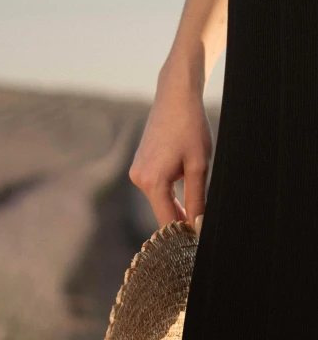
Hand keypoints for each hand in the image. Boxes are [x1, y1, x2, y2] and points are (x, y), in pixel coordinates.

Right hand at [129, 61, 213, 235]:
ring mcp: (136, 173)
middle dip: (182, 220)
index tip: (199, 243)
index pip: (168, 221)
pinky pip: (157, 188)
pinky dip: (170, 191)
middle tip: (203, 228)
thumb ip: (197, 200)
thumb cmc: (190, 127)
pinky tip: (185, 178)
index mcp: (152, 182)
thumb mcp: (199, 166)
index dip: (183, 235)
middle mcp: (139, 180)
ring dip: (178, 204)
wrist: (175, 96)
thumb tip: (197, 227)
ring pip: (160, 200)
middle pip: (163, 213)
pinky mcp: (139, 166)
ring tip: (197, 200)